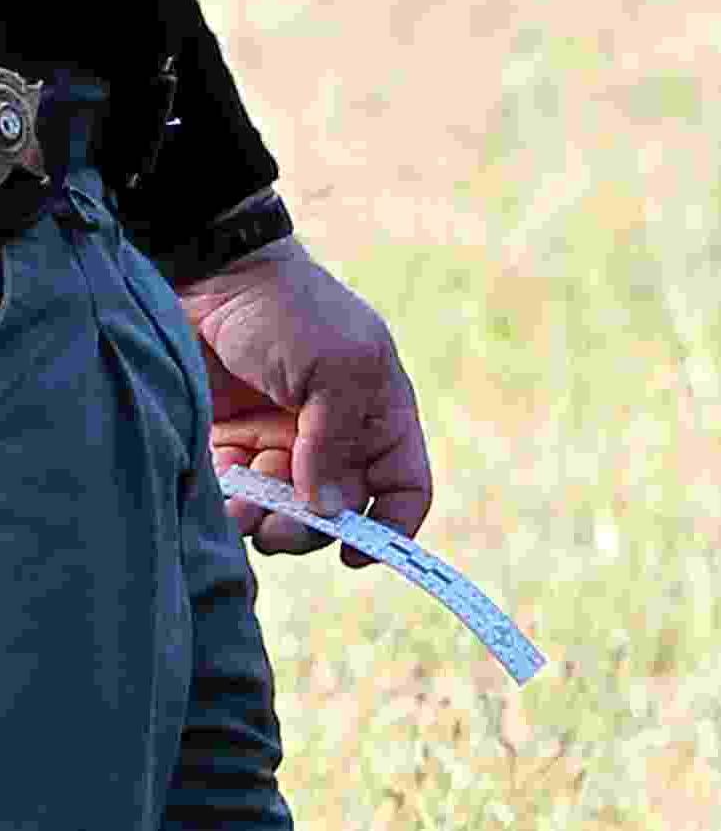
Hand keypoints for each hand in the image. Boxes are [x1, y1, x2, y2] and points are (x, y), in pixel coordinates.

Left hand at [172, 238, 432, 564]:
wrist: (207, 277)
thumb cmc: (286, 311)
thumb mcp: (334, 365)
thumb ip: (336, 440)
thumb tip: (327, 510)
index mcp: (378, 415)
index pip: (402, 489)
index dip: (388, 529)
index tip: (351, 553)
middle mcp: (335, 437)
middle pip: (338, 514)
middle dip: (309, 530)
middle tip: (276, 529)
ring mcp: (282, 444)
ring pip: (284, 515)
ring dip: (263, 523)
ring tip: (239, 509)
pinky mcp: (234, 446)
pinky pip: (239, 498)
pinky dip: (230, 505)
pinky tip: (220, 486)